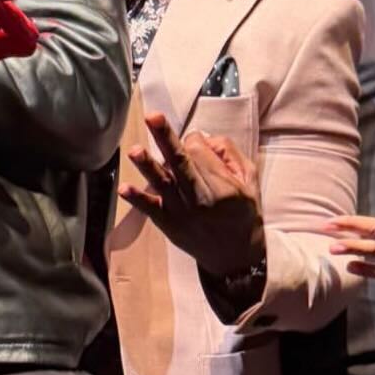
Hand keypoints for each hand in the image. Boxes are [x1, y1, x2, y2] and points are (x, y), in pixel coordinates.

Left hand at [119, 112, 265, 281]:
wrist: (235, 258)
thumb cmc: (242, 213)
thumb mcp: (249, 181)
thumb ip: (230, 155)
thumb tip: (201, 137)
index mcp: (224, 187)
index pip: (202, 152)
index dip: (194, 139)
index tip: (196, 141)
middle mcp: (202, 199)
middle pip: (181, 162)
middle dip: (167, 138)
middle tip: (153, 116)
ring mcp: (182, 213)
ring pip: (163, 183)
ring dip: (148, 166)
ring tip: (135, 150)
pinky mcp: (168, 225)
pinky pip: (151, 209)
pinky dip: (138, 199)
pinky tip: (124, 188)